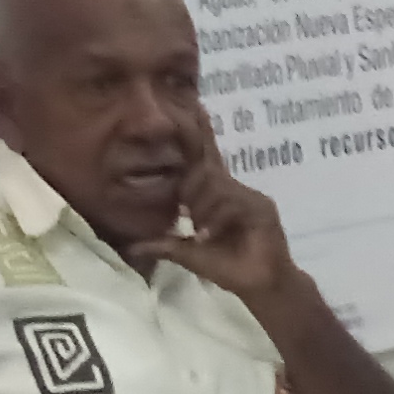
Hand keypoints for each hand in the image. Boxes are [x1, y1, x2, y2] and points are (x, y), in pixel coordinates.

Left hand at [134, 113, 305, 306]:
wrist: (261, 286)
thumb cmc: (229, 269)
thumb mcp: (190, 256)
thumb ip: (165, 246)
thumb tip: (132, 248)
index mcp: (219, 197)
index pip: (207, 159)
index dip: (202, 134)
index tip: (196, 107)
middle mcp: (235, 191)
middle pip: (206, 171)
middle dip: (192, 190)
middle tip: (187, 214)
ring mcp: (250, 198)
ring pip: (216, 188)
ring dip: (204, 211)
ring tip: (203, 233)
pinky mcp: (262, 208)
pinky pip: (230, 202)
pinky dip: (217, 219)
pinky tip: (212, 235)